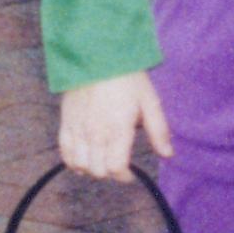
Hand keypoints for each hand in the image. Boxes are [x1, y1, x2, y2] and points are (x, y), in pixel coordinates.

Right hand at [57, 70, 171, 180]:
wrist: (98, 55)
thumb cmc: (128, 78)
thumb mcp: (150, 102)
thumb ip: (159, 131)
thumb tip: (168, 155)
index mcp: (118, 129)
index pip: (116, 168)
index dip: (124, 177)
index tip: (130, 173)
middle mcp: (96, 133)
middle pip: (98, 170)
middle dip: (109, 173)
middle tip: (117, 164)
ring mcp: (78, 128)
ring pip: (80, 165)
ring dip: (91, 169)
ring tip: (101, 162)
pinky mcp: (66, 122)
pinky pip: (65, 152)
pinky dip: (73, 161)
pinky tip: (82, 159)